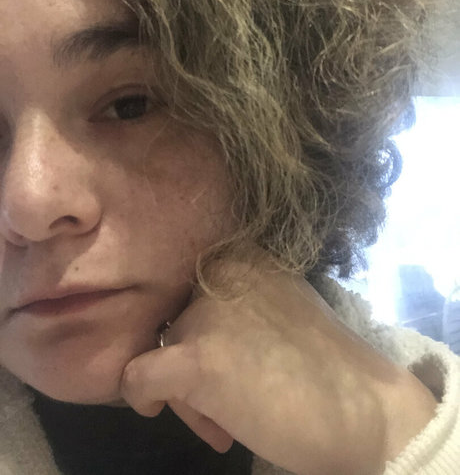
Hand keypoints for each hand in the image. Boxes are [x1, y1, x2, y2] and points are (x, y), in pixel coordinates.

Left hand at [119, 255, 436, 474]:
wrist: (363, 410)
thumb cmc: (326, 363)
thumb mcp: (279, 307)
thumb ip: (237, 305)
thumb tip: (198, 328)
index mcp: (242, 255)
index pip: (190, 289)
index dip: (200, 326)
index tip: (227, 357)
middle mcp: (219, 271)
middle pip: (175, 319)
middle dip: (195, 360)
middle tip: (227, 399)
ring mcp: (205, 314)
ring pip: (161, 350)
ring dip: (186, 389)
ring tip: (228, 421)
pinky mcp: (196, 358)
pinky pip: (137, 377)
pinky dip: (143, 396)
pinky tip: (168, 411)